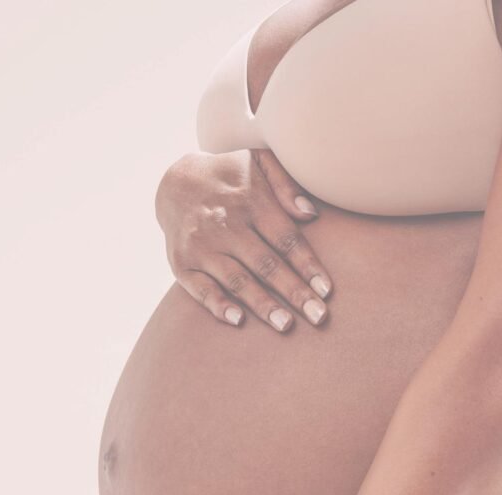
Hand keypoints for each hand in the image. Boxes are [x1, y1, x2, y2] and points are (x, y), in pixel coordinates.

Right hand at [155, 148, 333, 332]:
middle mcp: (226, 225)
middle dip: (293, 292)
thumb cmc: (232, 177)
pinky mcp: (182, 263)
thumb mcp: (260, 163)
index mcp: (251, 202)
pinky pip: (200, 289)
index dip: (307, 265)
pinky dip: (217, 304)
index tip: (326, 290)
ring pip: (237, 280)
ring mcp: (202, 246)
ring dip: (262, 304)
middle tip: (318, 316)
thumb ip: (286, 184)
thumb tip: (310, 213)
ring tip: (286, 325)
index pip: (286, 239)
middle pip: (266, 264)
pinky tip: (238, 320)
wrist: (175, 182)